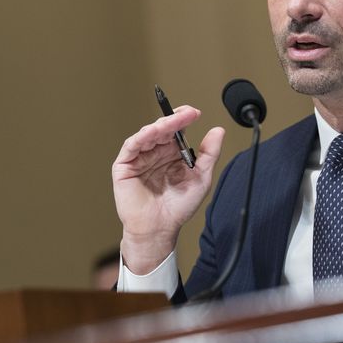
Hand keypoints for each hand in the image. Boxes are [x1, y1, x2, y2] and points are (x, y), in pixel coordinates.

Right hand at [112, 106, 224, 273]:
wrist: (160, 229)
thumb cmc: (178, 207)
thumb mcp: (201, 177)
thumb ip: (209, 154)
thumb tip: (218, 130)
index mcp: (171, 154)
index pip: (176, 130)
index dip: (183, 119)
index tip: (195, 113)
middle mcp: (155, 153)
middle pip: (162, 129)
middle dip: (174, 119)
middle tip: (187, 114)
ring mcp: (139, 158)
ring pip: (147, 134)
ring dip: (159, 126)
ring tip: (172, 122)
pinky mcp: (124, 166)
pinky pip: (131, 146)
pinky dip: (141, 137)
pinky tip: (152, 133)